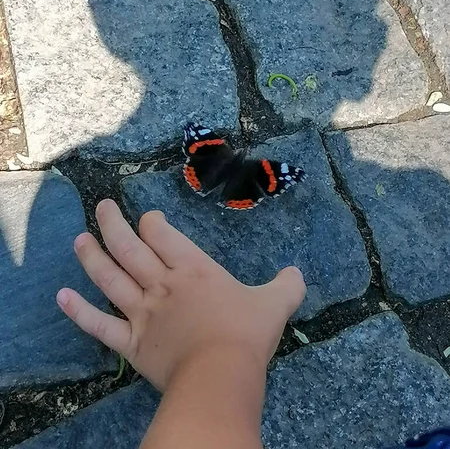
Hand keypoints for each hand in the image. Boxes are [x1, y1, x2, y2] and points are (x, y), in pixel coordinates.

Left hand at [56, 199, 305, 390]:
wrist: (221, 375)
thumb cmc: (246, 334)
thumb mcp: (275, 304)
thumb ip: (287, 286)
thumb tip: (297, 274)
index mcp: (192, 269)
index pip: (162, 234)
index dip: (152, 223)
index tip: (148, 220)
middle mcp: (161, 284)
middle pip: (130, 248)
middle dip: (114, 224)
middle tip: (101, 206)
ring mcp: (142, 312)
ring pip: (110, 278)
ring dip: (92, 257)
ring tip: (78, 239)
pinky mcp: (131, 343)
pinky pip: (100, 325)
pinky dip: (79, 311)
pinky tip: (62, 296)